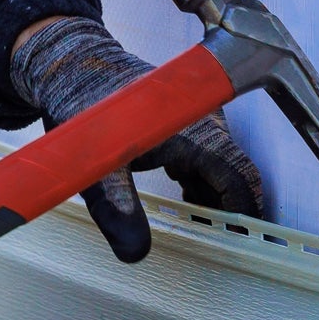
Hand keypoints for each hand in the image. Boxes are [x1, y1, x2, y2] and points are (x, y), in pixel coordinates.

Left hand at [10, 16, 264, 262]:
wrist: (74, 66)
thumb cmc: (86, 107)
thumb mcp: (98, 166)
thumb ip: (117, 208)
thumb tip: (134, 253)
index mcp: (195, 131)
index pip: (240, 176)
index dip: (244, 211)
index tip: (241, 242)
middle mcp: (206, 123)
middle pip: (235, 175)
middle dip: (229, 211)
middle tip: (216, 245)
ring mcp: (199, 121)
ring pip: (222, 168)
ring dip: (214, 199)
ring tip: (200, 231)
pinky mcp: (187, 123)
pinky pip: (207, 159)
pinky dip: (202, 185)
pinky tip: (185, 203)